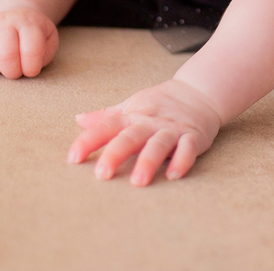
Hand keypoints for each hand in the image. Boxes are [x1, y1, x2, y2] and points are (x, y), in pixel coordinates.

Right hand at [0, 7, 58, 78]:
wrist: (15, 18)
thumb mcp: (47, 41)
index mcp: (29, 23)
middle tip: (16, 71)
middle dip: (12, 72)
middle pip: (5, 54)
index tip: (31, 70)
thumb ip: (43, 54)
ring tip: (2, 64)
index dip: (31, 67)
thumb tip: (29, 66)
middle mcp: (6, 21)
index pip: (31, 50)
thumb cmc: (33, 38)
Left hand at [68, 79, 221, 185]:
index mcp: (133, 116)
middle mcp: (150, 122)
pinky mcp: (193, 136)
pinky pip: (188, 148)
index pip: (107, 127)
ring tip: (138, 181)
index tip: (73, 158)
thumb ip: (107, 116)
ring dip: (148, 161)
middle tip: (102, 174)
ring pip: (158, 144)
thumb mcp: (132, 105)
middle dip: (115, 154)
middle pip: (130, 137)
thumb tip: (78, 119)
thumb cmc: (161, 103)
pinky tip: (173, 175)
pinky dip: (182, 160)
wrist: (199, 91)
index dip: (89, 141)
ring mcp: (172, 129)